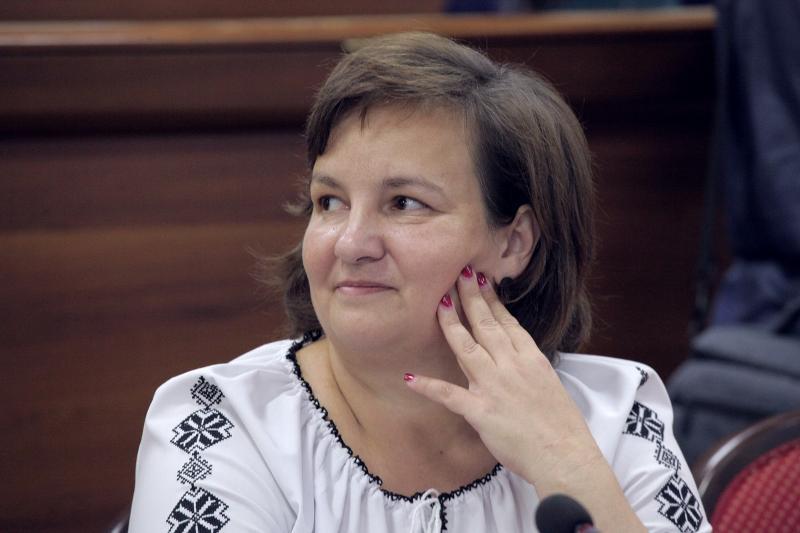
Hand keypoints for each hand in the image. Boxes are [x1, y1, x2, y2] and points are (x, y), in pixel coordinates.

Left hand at [404, 265, 602, 486]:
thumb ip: (527, 366)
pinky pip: (449, 395)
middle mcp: (510, 366)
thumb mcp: (549, 384)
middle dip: (470, 297)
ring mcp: (493, 386)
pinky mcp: (480, 411)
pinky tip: (411, 377)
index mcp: (530, 359)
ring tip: (440, 301)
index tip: (481, 281)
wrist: (565, 455)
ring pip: (466, 347)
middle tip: (457, 274)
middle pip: (485, 325)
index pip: (506, 322)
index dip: (491, 300)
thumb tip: (513, 356)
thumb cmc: (562, 425)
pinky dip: (429, 386)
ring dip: (451, 323)